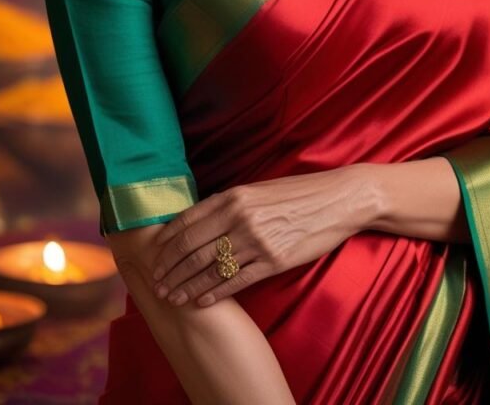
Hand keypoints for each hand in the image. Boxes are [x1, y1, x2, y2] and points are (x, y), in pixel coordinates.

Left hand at [149, 164, 374, 307]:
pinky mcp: (273, 261)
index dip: (166, 243)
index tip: (152, 257)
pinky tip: (201, 300)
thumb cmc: (298, 193)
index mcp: (234, 197)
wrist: (337, 199)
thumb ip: (230, 204)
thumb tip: (200, 220)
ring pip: (209, 268)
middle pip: (192, 248)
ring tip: (171, 298)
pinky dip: (215, 293)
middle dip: (169, 269)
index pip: (187, 222)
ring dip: (185, 285)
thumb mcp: (259, 189)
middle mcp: (240, 217)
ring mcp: (257, 240)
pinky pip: (236, 281)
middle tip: (155, 284)